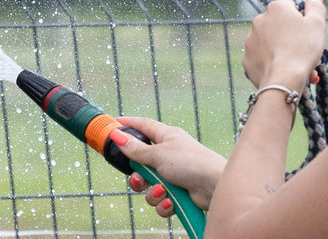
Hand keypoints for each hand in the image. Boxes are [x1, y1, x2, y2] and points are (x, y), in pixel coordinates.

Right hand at [109, 115, 225, 212]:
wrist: (214, 186)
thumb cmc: (191, 163)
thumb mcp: (158, 154)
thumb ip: (136, 149)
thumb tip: (117, 136)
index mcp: (167, 137)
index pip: (143, 125)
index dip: (128, 124)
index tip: (113, 124)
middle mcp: (169, 154)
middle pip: (142, 163)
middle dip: (138, 176)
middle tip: (138, 179)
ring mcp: (174, 174)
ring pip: (150, 185)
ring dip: (153, 192)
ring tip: (162, 191)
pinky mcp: (179, 192)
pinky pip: (161, 199)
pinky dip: (164, 202)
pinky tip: (171, 201)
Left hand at [242, 0, 325, 90]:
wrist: (283, 79)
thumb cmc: (303, 49)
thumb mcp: (317, 24)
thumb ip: (316, 6)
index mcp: (276, 8)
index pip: (292, 8)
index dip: (303, 21)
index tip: (309, 34)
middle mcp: (259, 20)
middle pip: (281, 27)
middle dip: (294, 38)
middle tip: (306, 53)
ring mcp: (251, 40)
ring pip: (272, 44)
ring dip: (284, 52)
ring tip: (298, 67)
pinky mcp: (247, 59)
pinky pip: (263, 59)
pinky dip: (273, 64)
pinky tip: (284, 72)